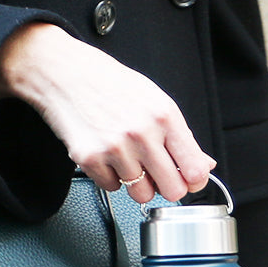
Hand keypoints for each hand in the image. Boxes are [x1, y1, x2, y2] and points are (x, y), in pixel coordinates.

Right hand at [0, 23, 216, 204]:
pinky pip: (111, 187)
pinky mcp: (90, 158)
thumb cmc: (107, 82)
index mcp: (164, 115)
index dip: (193, 179)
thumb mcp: (152, 98)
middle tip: (154, 170)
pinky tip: (104, 152)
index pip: (194, 169)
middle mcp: (142, 133)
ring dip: (135, 181)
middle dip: (164, 184)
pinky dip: (109, 175)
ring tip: (124, 155)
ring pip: (141, 194)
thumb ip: (180, 135)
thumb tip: (203, 165)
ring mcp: (115, 148)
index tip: (187, 178)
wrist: (63, 72)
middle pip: (172, 190)